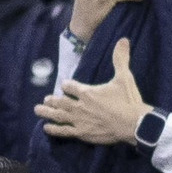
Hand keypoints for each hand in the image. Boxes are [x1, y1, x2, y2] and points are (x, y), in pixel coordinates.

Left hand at [36, 37, 151, 143]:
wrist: (134, 123)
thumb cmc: (128, 100)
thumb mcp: (124, 77)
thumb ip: (120, 59)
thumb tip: (123, 40)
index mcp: (87, 92)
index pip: (69, 86)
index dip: (66, 85)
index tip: (64, 85)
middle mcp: (79, 106)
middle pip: (60, 101)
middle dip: (51, 99)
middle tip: (45, 99)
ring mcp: (79, 120)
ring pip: (58, 115)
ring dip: (47, 112)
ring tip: (37, 110)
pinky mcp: (82, 132)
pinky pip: (63, 131)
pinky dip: (53, 129)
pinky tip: (46, 127)